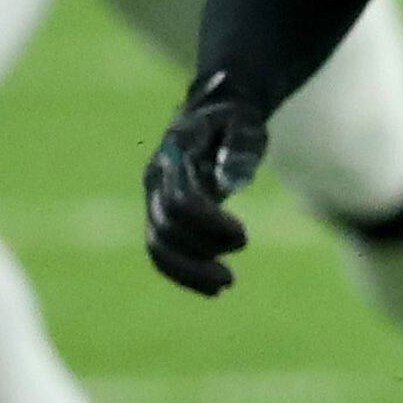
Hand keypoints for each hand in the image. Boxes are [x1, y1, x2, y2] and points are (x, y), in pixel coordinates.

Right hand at [143, 74, 270, 295]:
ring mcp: (157, 197)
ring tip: (225, 286)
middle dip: (197, 256)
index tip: (243, 237)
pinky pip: (163, 249)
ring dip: (188, 271)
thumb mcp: (245, 123)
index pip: (180, 202)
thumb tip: (230, 181)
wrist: (215, 114)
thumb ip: (239, 146)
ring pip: (157, 244)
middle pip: (164, 228)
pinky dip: (182, 272)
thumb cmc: (235, 119)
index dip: (209, 226)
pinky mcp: (164, 213)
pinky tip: (213, 288)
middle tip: (231, 277)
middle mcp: (158, 179)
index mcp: (175, 155)